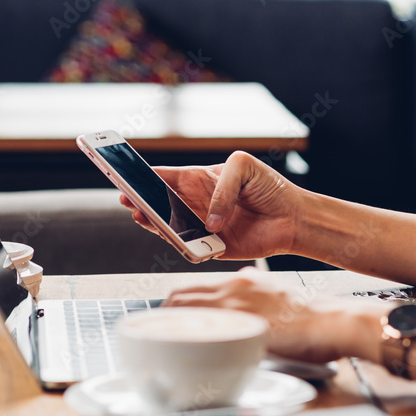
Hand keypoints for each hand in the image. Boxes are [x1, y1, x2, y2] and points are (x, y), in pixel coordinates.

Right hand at [120, 151, 303, 260]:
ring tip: (143, 215)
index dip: (142, 176)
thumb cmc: (270, 188)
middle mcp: (195, 204)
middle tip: (127, 199)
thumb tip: (209, 219)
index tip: (123, 174)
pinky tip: (177, 237)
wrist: (293, 218)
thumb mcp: (244, 167)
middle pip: (158, 203)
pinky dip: (182, 246)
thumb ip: (222, 186)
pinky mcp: (211, 248)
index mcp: (199, 180)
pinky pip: (189, 249)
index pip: (163, 177)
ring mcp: (200, 227)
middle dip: (140, 201)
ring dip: (153, 223)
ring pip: (167, 226)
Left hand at [164, 268, 385, 363]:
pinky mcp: (241, 325)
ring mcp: (236, 306)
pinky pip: (201, 328)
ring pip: (185, 308)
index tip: (166, 315)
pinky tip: (179, 349)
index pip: (193, 287)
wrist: (332, 321)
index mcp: (242, 282)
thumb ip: (255, 290)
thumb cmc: (311, 315)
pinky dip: (183, 336)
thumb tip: (243, 285)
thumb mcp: (278, 292)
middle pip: (181, 295)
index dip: (174, 303)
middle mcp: (234, 289)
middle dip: (163, 313)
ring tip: (158, 340)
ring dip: (166, 322)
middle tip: (155, 329)